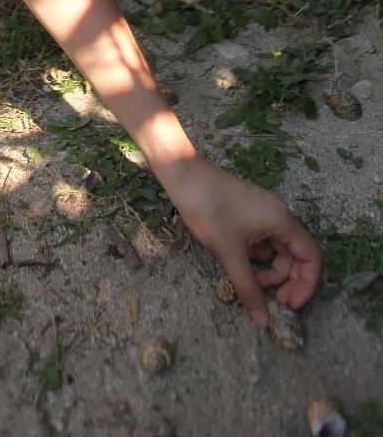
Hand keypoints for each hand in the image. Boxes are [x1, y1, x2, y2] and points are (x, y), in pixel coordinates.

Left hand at [168, 157, 320, 326]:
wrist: (183, 174)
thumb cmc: (209, 208)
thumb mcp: (230, 252)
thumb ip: (248, 288)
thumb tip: (263, 321)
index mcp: (282, 221)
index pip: (311, 257)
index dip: (306, 285)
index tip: (290, 306)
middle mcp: (278, 215)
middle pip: (295, 255)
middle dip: (286, 281)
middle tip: (271, 301)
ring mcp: (263, 213)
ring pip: (276, 250)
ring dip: (268, 270)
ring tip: (250, 281)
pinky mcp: (248, 212)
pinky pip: (261, 240)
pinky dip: (255, 256)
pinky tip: (239, 262)